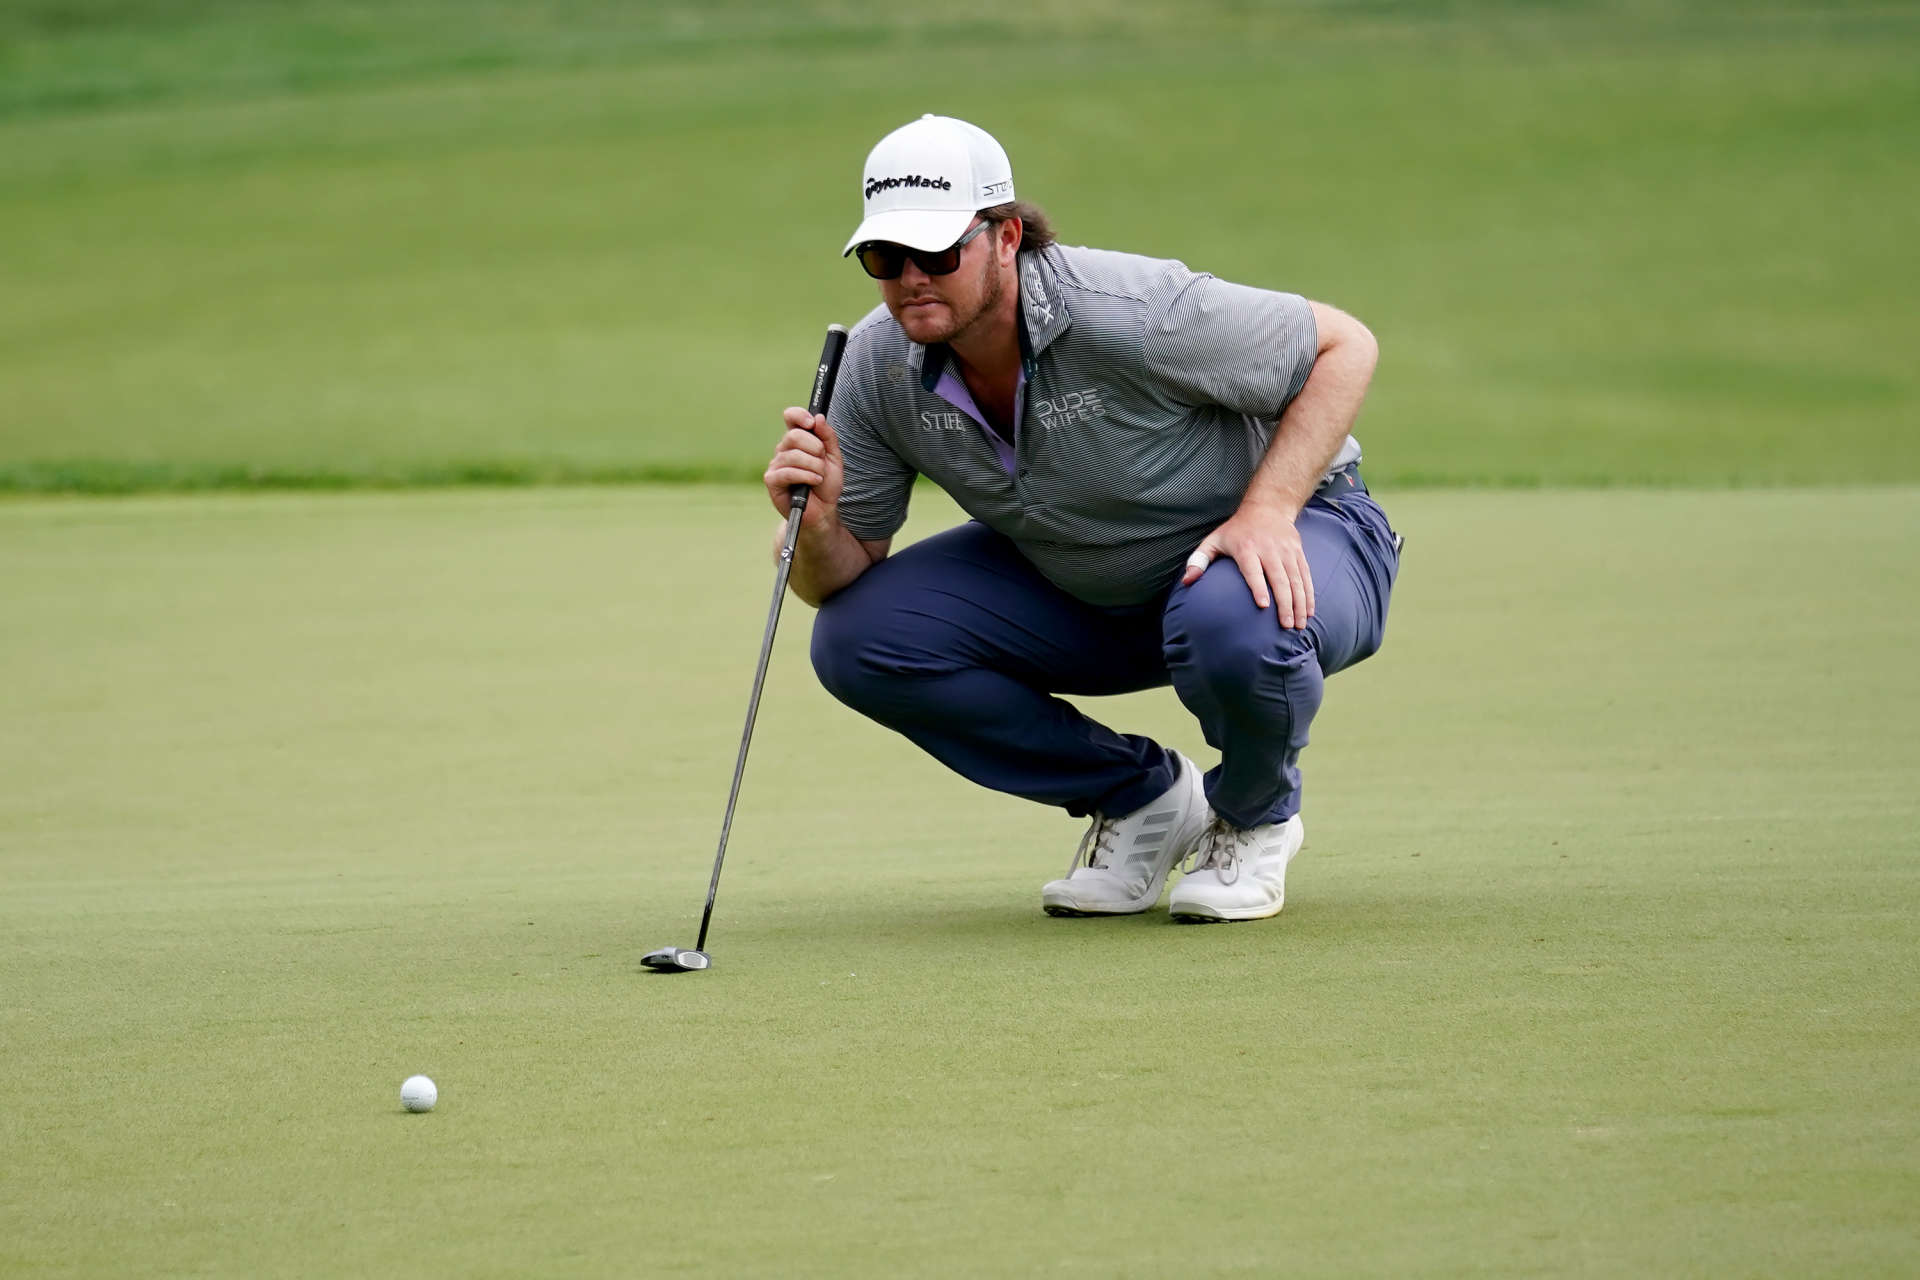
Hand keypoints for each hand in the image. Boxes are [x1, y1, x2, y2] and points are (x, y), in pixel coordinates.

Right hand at [763, 407, 843, 525]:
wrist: (824, 510)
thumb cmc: (827, 484)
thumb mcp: (835, 458)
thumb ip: (828, 437)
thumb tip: (818, 418)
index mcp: (797, 441)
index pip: (791, 417)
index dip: (799, 415)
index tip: (811, 423)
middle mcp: (784, 450)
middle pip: (794, 435)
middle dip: (815, 448)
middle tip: (822, 462)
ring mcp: (776, 465)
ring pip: (793, 455)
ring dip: (814, 467)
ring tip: (820, 477)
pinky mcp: (772, 480)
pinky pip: (788, 472)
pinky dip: (806, 476)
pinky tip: (815, 482)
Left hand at [1181, 504, 1314, 628]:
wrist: (1267, 507)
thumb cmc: (1235, 530)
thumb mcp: (1214, 540)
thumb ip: (1199, 560)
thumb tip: (1187, 582)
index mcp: (1246, 547)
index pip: (1253, 570)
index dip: (1259, 587)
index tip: (1264, 606)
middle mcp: (1269, 549)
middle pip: (1279, 578)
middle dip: (1285, 603)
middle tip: (1286, 626)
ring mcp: (1286, 551)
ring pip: (1296, 580)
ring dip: (1299, 603)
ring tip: (1299, 625)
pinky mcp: (1298, 553)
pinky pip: (1306, 576)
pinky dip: (1308, 595)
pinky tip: (1309, 612)